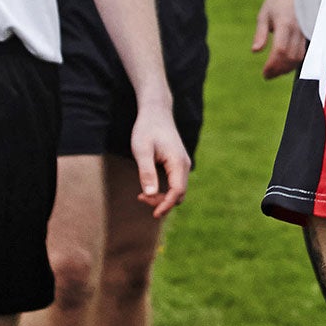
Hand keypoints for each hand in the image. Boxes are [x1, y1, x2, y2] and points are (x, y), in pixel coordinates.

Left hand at [128, 103, 191, 217]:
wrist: (156, 112)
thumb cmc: (147, 129)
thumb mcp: (142, 150)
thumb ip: (146, 172)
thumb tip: (150, 194)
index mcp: (178, 162)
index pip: (177, 191)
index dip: (166, 205)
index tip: (153, 214)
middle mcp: (184, 165)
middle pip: (179, 194)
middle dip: (162, 202)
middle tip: (140, 197)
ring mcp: (183, 164)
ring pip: (177, 190)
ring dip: (162, 197)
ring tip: (142, 194)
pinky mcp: (178, 164)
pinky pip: (175, 183)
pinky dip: (164, 190)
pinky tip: (149, 188)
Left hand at [252, 0, 306, 78]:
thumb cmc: (275, 4)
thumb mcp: (263, 16)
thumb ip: (260, 34)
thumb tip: (255, 51)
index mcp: (285, 24)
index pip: (280, 50)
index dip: (272, 64)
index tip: (264, 72)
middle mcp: (297, 30)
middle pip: (290, 57)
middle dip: (278, 70)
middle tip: (267, 75)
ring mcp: (304, 33)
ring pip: (298, 58)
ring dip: (286, 69)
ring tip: (274, 72)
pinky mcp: (307, 35)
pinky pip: (302, 54)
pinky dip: (293, 63)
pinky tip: (283, 66)